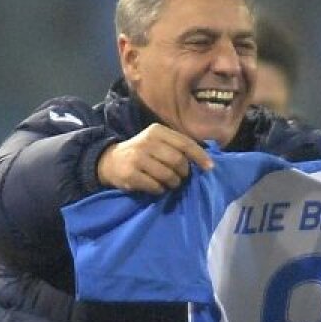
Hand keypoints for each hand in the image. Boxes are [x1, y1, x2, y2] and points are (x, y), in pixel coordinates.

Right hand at [96, 124, 212, 193]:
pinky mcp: (130, 174)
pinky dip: (160, 190)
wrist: (110, 161)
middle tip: (180, 177)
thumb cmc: (142, 153)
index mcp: (157, 131)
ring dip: (173, 183)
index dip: (200, 156)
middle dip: (184, 173)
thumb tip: (205, 162)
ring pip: (168, 175)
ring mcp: (137, 158)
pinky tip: (155, 187)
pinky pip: (155, 186)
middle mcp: (147, 141)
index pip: (185, 143)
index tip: (210, 168)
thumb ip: (177, 147)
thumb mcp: (158, 143)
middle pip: (178, 161)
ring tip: (168, 183)